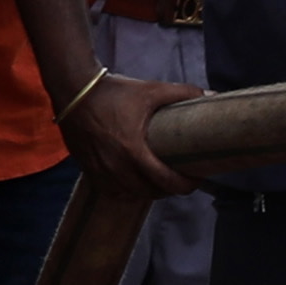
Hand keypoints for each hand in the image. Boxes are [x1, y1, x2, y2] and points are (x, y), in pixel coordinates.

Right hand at [62, 70, 192, 200]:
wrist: (73, 91)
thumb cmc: (114, 92)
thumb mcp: (151, 90)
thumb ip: (182, 93)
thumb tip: (212, 94)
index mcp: (133, 150)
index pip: (165, 181)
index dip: (185, 185)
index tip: (196, 179)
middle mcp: (115, 166)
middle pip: (150, 192)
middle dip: (169, 190)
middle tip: (181, 180)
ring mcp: (99, 169)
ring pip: (130, 194)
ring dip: (148, 192)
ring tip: (161, 183)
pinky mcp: (87, 168)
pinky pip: (110, 191)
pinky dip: (125, 192)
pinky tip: (135, 184)